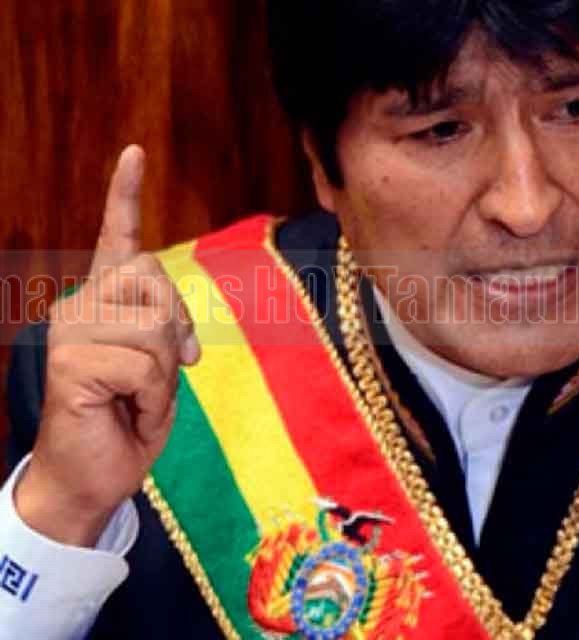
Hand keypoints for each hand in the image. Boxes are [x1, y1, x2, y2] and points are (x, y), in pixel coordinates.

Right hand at [14, 146, 199, 546]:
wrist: (96, 475)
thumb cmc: (128, 418)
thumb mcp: (162, 366)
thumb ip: (167, 329)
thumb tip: (181, 334)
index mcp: (105, 302)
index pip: (119, 240)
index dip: (125, 195)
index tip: (133, 151)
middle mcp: (80, 306)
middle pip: (156, 278)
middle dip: (177, 329)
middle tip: (163, 373)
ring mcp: (70, 331)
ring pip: (157, 327)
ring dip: (165, 374)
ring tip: (137, 398)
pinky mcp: (70, 362)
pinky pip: (147, 366)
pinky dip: (152, 398)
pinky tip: (126, 412)